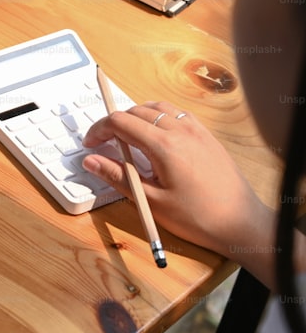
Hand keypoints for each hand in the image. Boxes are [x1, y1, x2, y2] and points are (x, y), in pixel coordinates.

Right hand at [82, 102, 276, 280]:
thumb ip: (118, 176)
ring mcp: (197, 131)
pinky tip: (155, 137)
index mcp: (164, 146)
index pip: (121, 122)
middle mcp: (181, 131)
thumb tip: (91, 161)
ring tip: (127, 138)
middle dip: (114, 123)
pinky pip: (177, 114)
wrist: (241, 224)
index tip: (91, 145)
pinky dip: (158, 117)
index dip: (99, 130)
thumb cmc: (197, 218)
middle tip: (104, 144)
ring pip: (157, 107)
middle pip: (136, 111)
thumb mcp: (150, 201)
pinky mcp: (207, 136)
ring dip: (136, 116)